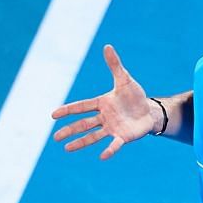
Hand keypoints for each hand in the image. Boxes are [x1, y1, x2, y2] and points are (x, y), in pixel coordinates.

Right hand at [50, 44, 159, 159]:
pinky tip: (102, 156)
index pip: (81, 106)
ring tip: (66, 148)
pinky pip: (114, 144)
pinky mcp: (122, 137)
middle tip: (55, 137)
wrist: (149, 111)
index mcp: (101, 103)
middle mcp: (103, 117)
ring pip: (92, 136)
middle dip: (69, 130)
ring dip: (80, 142)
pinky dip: (109, 150)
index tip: (54, 115)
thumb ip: (115, 65)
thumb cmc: (135, 96)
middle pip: (83, 124)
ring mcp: (112, 128)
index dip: (68, 110)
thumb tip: (107, 46)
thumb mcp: (125, 79)